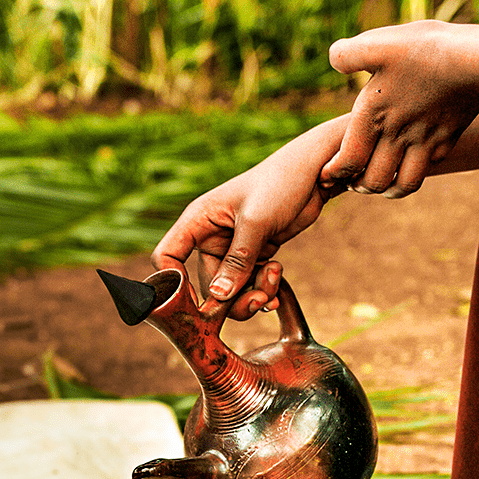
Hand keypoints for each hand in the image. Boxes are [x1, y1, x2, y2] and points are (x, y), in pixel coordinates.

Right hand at [152, 118, 347, 319]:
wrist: (311, 174)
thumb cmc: (278, 184)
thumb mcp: (256, 222)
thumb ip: (237, 261)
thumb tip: (219, 296)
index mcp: (198, 221)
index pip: (167, 256)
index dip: (173, 283)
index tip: (197, 304)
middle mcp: (210, 237)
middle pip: (206, 285)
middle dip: (232, 299)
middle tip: (258, 299)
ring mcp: (232, 249)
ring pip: (231, 291)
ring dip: (252, 295)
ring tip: (273, 278)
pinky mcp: (253, 255)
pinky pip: (250, 285)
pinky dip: (263, 290)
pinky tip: (276, 282)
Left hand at [321, 21, 478, 196]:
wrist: (478, 60)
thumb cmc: (424, 49)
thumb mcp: (377, 43)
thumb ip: (347, 54)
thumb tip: (333, 60)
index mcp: (373, 115)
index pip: (348, 161)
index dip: (336, 172)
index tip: (331, 171)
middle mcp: (398, 135)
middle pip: (374, 182)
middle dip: (360, 185)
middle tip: (354, 179)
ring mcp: (426, 141)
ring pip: (404, 184)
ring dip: (390, 188)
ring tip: (382, 182)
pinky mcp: (449, 137)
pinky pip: (430, 166)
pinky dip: (419, 169)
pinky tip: (415, 160)